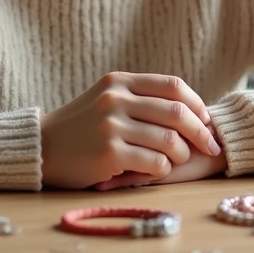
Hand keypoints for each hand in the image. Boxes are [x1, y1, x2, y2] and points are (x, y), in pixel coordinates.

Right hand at [40, 72, 222, 189]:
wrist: (42, 148)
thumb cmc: (81, 127)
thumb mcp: (106, 100)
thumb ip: (140, 98)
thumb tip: (191, 110)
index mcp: (119, 82)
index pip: (173, 86)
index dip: (197, 104)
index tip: (207, 121)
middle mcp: (116, 99)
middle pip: (177, 112)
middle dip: (201, 132)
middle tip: (211, 147)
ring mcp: (111, 125)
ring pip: (169, 140)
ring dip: (181, 154)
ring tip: (178, 161)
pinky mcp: (109, 153)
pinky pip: (154, 162)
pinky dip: (163, 169)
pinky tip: (157, 171)